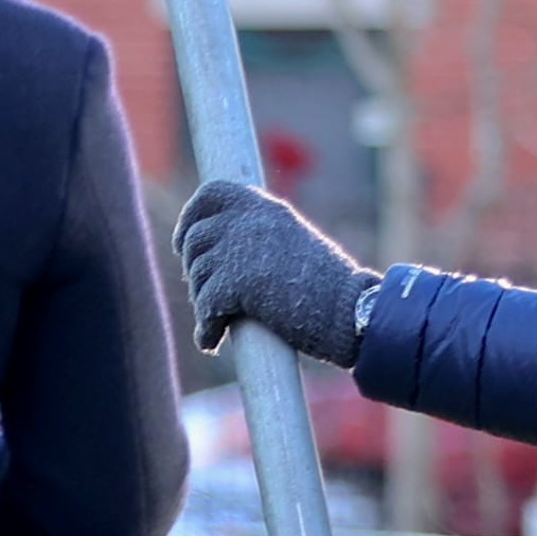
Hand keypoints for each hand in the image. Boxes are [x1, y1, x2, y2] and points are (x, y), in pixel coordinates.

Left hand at [172, 180, 377, 364]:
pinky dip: (206, 329)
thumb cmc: (326, 286)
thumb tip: (211, 252)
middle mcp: (250, 219)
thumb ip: (255, 237)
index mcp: (264, 206)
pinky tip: (213, 341)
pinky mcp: (237, 282)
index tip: (184, 244)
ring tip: (221, 319)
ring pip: (197, 276)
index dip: (190, 220)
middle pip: (194, 240)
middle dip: (196, 270)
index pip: (210, 194)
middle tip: (208, 294)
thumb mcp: (289, 243)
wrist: (352, 310)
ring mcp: (241, 249)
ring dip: (203, 302)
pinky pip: (204, 307)